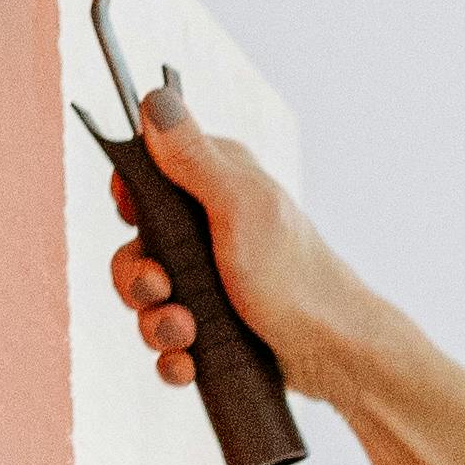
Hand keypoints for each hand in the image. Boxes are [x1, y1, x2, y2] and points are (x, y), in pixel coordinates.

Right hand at [106, 92, 380, 401]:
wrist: (335, 354)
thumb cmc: (295, 276)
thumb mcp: (239, 207)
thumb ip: (193, 157)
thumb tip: (155, 100)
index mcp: (217, 182)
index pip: (149, 173)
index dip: (129, 199)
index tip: (130, 218)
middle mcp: (211, 227)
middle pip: (138, 245)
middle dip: (139, 278)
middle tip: (162, 290)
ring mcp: (213, 280)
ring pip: (151, 300)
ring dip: (156, 324)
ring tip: (186, 336)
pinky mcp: (217, 326)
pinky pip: (171, 342)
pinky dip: (172, 357)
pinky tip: (188, 364)